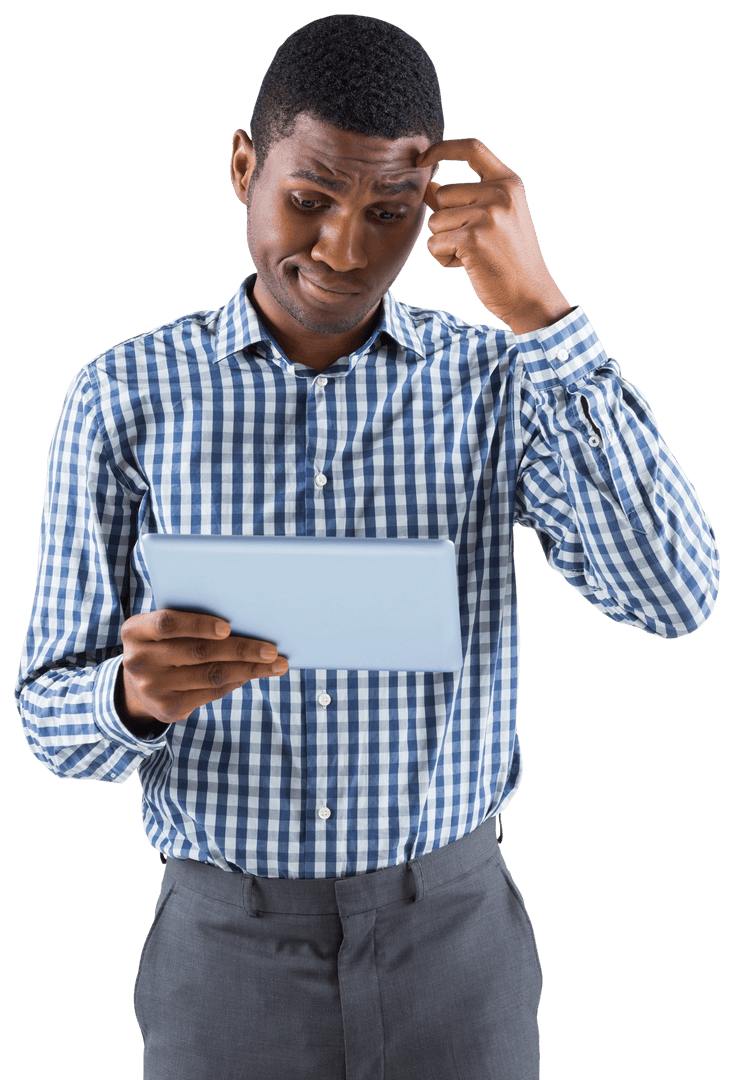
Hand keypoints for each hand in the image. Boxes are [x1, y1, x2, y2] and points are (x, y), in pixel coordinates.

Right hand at [120, 610, 288, 723]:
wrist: (136, 686)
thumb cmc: (162, 644)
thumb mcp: (161, 629)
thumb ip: (188, 621)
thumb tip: (244, 622)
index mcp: (135, 631)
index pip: (167, 623)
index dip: (198, 625)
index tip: (227, 627)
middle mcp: (139, 660)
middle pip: (198, 652)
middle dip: (241, 650)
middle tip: (271, 650)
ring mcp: (152, 687)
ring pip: (211, 675)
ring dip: (249, 669)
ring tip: (275, 664)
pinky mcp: (168, 709)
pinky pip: (211, 692)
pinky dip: (237, 681)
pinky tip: (254, 674)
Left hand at [416, 139, 573, 334]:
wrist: (530, 294)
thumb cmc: (509, 259)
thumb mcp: (495, 219)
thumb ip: (464, 200)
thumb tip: (428, 187)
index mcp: (508, 182)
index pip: (471, 148)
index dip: (442, 149)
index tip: (421, 159)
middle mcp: (500, 193)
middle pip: (443, 195)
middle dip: (446, 222)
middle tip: (473, 243)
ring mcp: (487, 215)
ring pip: (435, 221)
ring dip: (445, 243)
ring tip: (473, 255)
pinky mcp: (473, 239)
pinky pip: (435, 244)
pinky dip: (443, 259)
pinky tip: (467, 266)